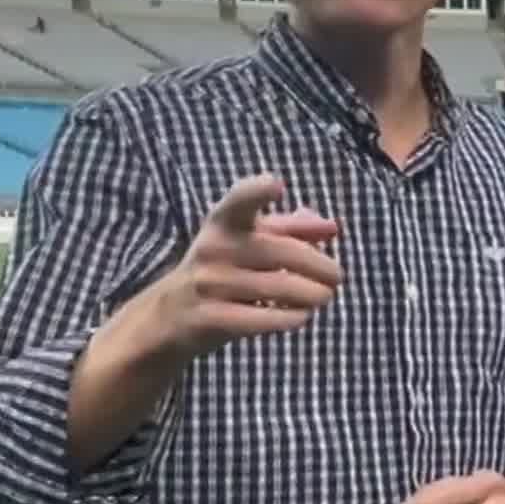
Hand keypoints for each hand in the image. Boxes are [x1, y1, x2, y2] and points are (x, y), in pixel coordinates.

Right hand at [145, 174, 341, 359]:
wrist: (167, 317)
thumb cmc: (220, 270)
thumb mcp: (246, 242)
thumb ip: (289, 230)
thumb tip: (331, 226)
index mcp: (223, 223)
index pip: (238, 202)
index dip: (256, 192)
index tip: (276, 185)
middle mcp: (213, 249)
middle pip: (281, 252)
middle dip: (318, 265)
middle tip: (337, 276)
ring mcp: (208, 285)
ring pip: (278, 288)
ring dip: (311, 294)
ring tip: (324, 296)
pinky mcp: (210, 319)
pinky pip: (262, 319)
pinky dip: (290, 318)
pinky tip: (302, 316)